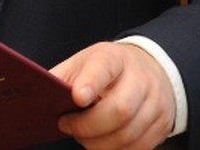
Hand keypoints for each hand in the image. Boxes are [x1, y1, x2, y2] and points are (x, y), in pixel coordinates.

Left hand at [52, 42, 174, 149]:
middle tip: (68, 126)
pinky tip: (103, 143)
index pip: (104, 67)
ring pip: (128, 134)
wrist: (149, 69)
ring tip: (84, 137)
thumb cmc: (106, 70)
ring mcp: (155, 102)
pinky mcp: (162, 124)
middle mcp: (139, 78)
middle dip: (88, 127)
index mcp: (114, 58)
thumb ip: (63, 78)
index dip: (91, 83)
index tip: (77, 97)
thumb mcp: (83, 63)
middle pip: (119, 109)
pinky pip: (138, 148)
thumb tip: (38, 95)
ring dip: (99, 144)